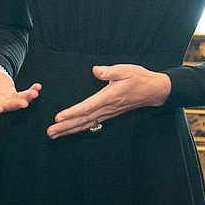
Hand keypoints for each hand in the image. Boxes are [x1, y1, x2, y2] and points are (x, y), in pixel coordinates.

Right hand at [0, 58, 41, 112]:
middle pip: (4, 106)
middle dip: (14, 105)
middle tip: (23, 103)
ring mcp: (4, 100)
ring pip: (15, 103)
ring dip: (25, 99)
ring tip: (34, 93)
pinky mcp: (12, 96)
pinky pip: (22, 96)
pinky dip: (30, 92)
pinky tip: (37, 87)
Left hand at [46, 64, 170, 138]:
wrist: (154, 90)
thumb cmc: (139, 78)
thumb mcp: (125, 70)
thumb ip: (109, 71)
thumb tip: (95, 70)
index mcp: (109, 97)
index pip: (87, 107)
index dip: (72, 113)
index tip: (59, 117)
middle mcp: (107, 108)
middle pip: (83, 120)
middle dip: (65, 126)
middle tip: (50, 132)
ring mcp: (108, 113)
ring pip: (86, 124)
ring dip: (69, 130)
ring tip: (54, 134)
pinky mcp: (109, 114)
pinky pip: (92, 123)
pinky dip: (79, 128)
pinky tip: (71, 131)